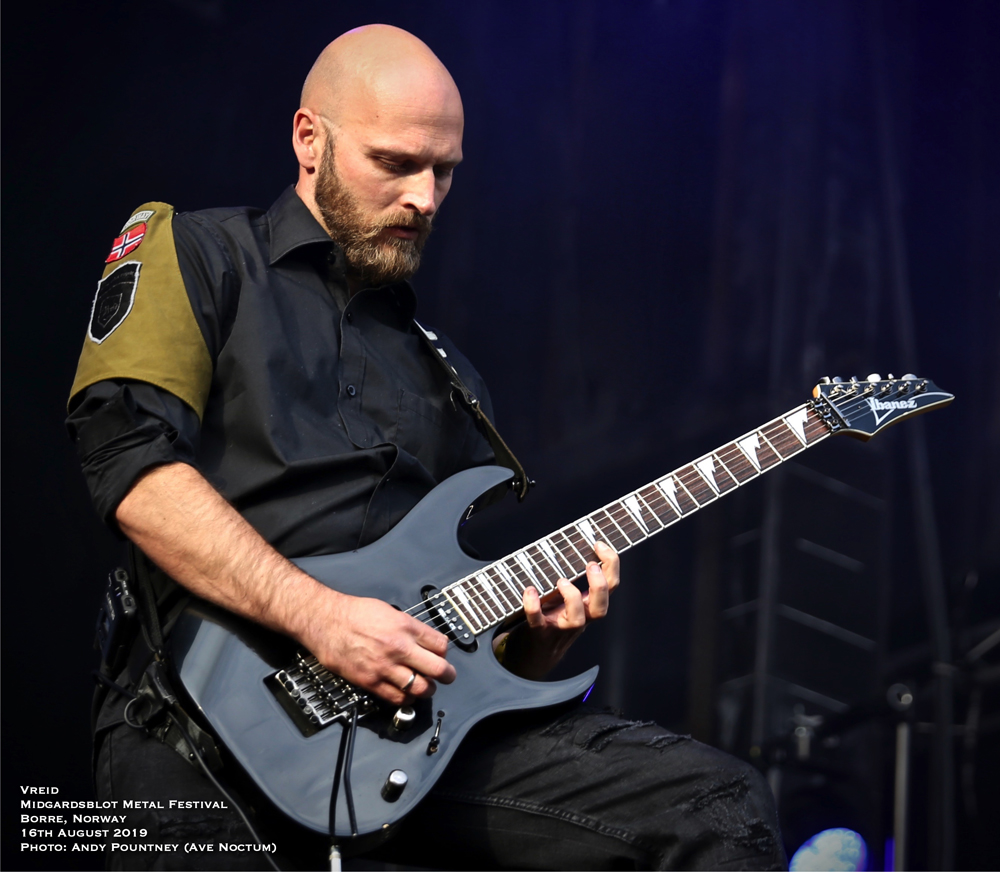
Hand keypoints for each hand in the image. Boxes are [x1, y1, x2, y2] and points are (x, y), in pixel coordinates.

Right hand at [299, 589, 455, 704]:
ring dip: (427, 689)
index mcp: (405, 626)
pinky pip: (397, 698)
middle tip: (447, 677)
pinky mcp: (370, 681)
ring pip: (421, 688)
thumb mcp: (389, 610)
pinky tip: (406, 693)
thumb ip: (408, 627)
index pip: (441, 645)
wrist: (325, 621)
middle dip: (447, 675)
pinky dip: (406, 699)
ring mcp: (385, 666)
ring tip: (426, 687)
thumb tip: (423, 639)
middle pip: (438, 669)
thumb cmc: (353, 613)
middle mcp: (399, 647)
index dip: (445, 652)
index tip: (442, 655)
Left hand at [503, 540, 618, 679]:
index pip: (611, 586)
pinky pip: (538, 622)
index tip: (599, 544)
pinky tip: (529, 591)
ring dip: (572, 597)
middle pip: (601, 607)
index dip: (611, 564)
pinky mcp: (539, 634)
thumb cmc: (551, 618)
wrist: (534, 654)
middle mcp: (580, 617)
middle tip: (590, 565)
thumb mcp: (567, 599)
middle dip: (600, 585)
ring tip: (561, 580)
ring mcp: (561, 627)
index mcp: (588, 605)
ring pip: (578, 619)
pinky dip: (533, 606)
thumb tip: (571, 542)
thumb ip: (573, 577)